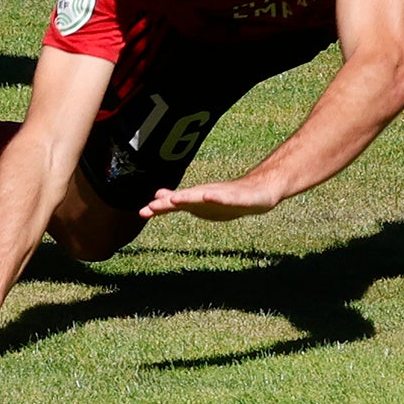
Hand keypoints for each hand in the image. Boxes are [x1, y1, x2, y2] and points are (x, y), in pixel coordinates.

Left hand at [140, 177, 279, 221]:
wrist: (261, 191)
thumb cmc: (230, 197)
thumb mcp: (203, 202)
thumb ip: (181, 201)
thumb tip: (157, 198)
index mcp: (199, 199)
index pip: (176, 203)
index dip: (160, 207)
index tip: (143, 212)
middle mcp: (208, 194)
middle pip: (186, 198)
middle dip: (170, 202)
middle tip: (152, 206)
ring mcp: (224, 195)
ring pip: (204, 195)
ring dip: (189, 196)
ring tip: (175, 199)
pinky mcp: (239, 197)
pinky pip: (227, 197)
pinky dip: (216, 196)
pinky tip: (208, 196)